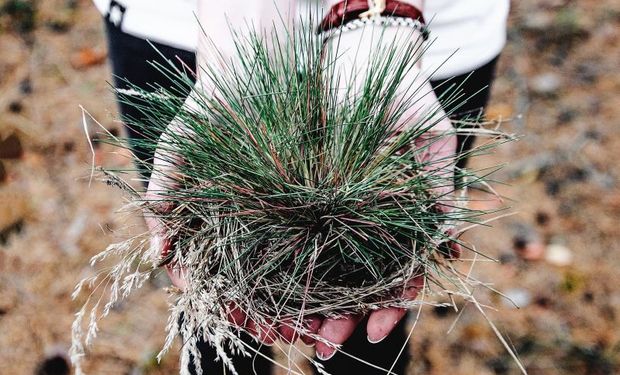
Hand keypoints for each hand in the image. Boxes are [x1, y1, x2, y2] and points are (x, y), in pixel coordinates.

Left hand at [313, 24, 459, 358]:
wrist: (357, 54)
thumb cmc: (401, 94)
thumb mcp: (430, 137)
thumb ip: (440, 188)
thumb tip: (447, 241)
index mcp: (401, 217)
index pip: (399, 275)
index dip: (389, 307)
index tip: (372, 331)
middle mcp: (366, 219)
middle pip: (356, 282)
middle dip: (341, 317)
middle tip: (320, 344)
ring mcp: (332, 208)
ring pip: (321, 267)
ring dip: (308, 302)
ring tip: (289, 330)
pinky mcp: (300, 192)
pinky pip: (290, 235)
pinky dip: (281, 264)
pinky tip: (267, 289)